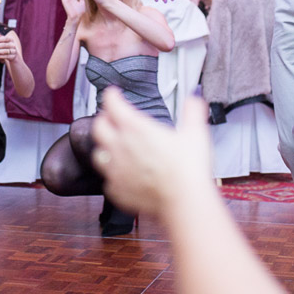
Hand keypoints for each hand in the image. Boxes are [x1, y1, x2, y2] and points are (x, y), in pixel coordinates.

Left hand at [0, 29, 22, 61]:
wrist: (14, 55)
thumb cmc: (7, 47)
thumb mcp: (5, 42)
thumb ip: (1, 38)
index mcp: (11, 40)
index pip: (5, 38)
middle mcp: (13, 45)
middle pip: (4, 45)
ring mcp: (13, 51)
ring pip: (4, 51)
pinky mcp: (12, 57)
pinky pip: (5, 56)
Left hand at [92, 88, 213, 216]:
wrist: (184, 200)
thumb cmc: (188, 167)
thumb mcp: (195, 131)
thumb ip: (193, 110)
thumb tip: (193, 99)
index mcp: (135, 128)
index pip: (112, 104)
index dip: (111, 96)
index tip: (113, 94)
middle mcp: (119, 147)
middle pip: (98, 127)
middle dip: (104, 119)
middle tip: (111, 118)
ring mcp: (116, 171)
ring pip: (98, 155)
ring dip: (104, 148)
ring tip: (113, 147)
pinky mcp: (117, 191)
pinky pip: (108, 180)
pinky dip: (114, 175)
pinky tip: (123, 175)